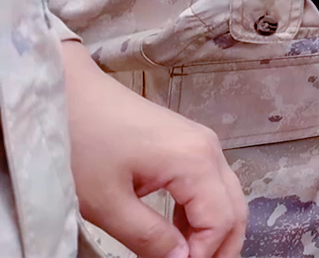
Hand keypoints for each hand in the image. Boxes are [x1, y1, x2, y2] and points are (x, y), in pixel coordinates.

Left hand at [63, 42, 246, 257]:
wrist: (67, 94)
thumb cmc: (83, 144)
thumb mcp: (107, 203)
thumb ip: (149, 237)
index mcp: (195, 161)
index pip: (220, 220)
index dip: (205, 254)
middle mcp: (209, 149)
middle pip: (235, 208)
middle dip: (223, 246)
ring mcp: (201, 142)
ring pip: (226, 196)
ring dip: (214, 231)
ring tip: (190, 257)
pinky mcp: (188, 142)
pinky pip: (210, 183)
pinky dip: (203, 213)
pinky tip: (181, 232)